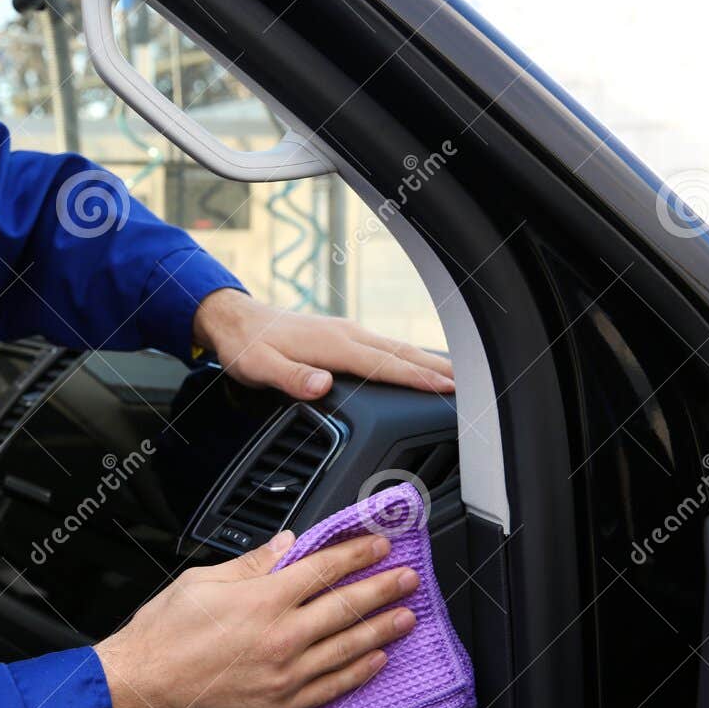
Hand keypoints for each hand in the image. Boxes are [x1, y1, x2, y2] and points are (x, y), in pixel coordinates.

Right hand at [93, 531, 417, 707]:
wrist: (143, 688)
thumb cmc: (162, 634)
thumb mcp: (200, 582)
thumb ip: (250, 565)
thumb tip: (285, 546)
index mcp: (261, 600)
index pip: (323, 570)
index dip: (356, 555)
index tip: (379, 546)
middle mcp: (281, 636)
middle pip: (345, 607)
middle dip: (382, 589)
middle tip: (408, 578)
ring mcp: (285, 674)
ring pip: (347, 647)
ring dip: (381, 629)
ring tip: (406, 617)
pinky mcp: (281, 705)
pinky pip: (331, 687)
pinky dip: (358, 672)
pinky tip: (376, 660)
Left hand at [192, 288, 454, 399]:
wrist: (232, 319)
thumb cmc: (244, 346)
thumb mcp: (258, 367)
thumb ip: (291, 377)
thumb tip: (322, 385)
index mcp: (333, 344)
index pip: (386, 363)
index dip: (418, 378)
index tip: (449, 388)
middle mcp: (346, 334)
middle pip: (402, 353)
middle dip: (437, 369)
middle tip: (475, 385)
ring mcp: (346, 333)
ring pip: (396, 348)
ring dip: (427, 362)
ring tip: (458, 377)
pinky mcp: (341, 336)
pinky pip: (384, 347)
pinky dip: (408, 357)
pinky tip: (418, 365)